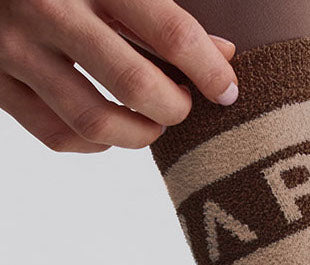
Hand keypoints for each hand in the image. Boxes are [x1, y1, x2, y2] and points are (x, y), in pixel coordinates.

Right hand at [0, 0, 238, 152]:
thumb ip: (163, 14)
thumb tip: (223, 56)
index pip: (170, 33)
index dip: (210, 71)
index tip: (227, 92)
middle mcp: (47, 9)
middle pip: (134, 85)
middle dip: (174, 107)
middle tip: (182, 104)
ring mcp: (13, 48)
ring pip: (95, 122)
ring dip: (139, 134)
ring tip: (152, 123)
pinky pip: (58, 135)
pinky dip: (95, 144)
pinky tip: (108, 128)